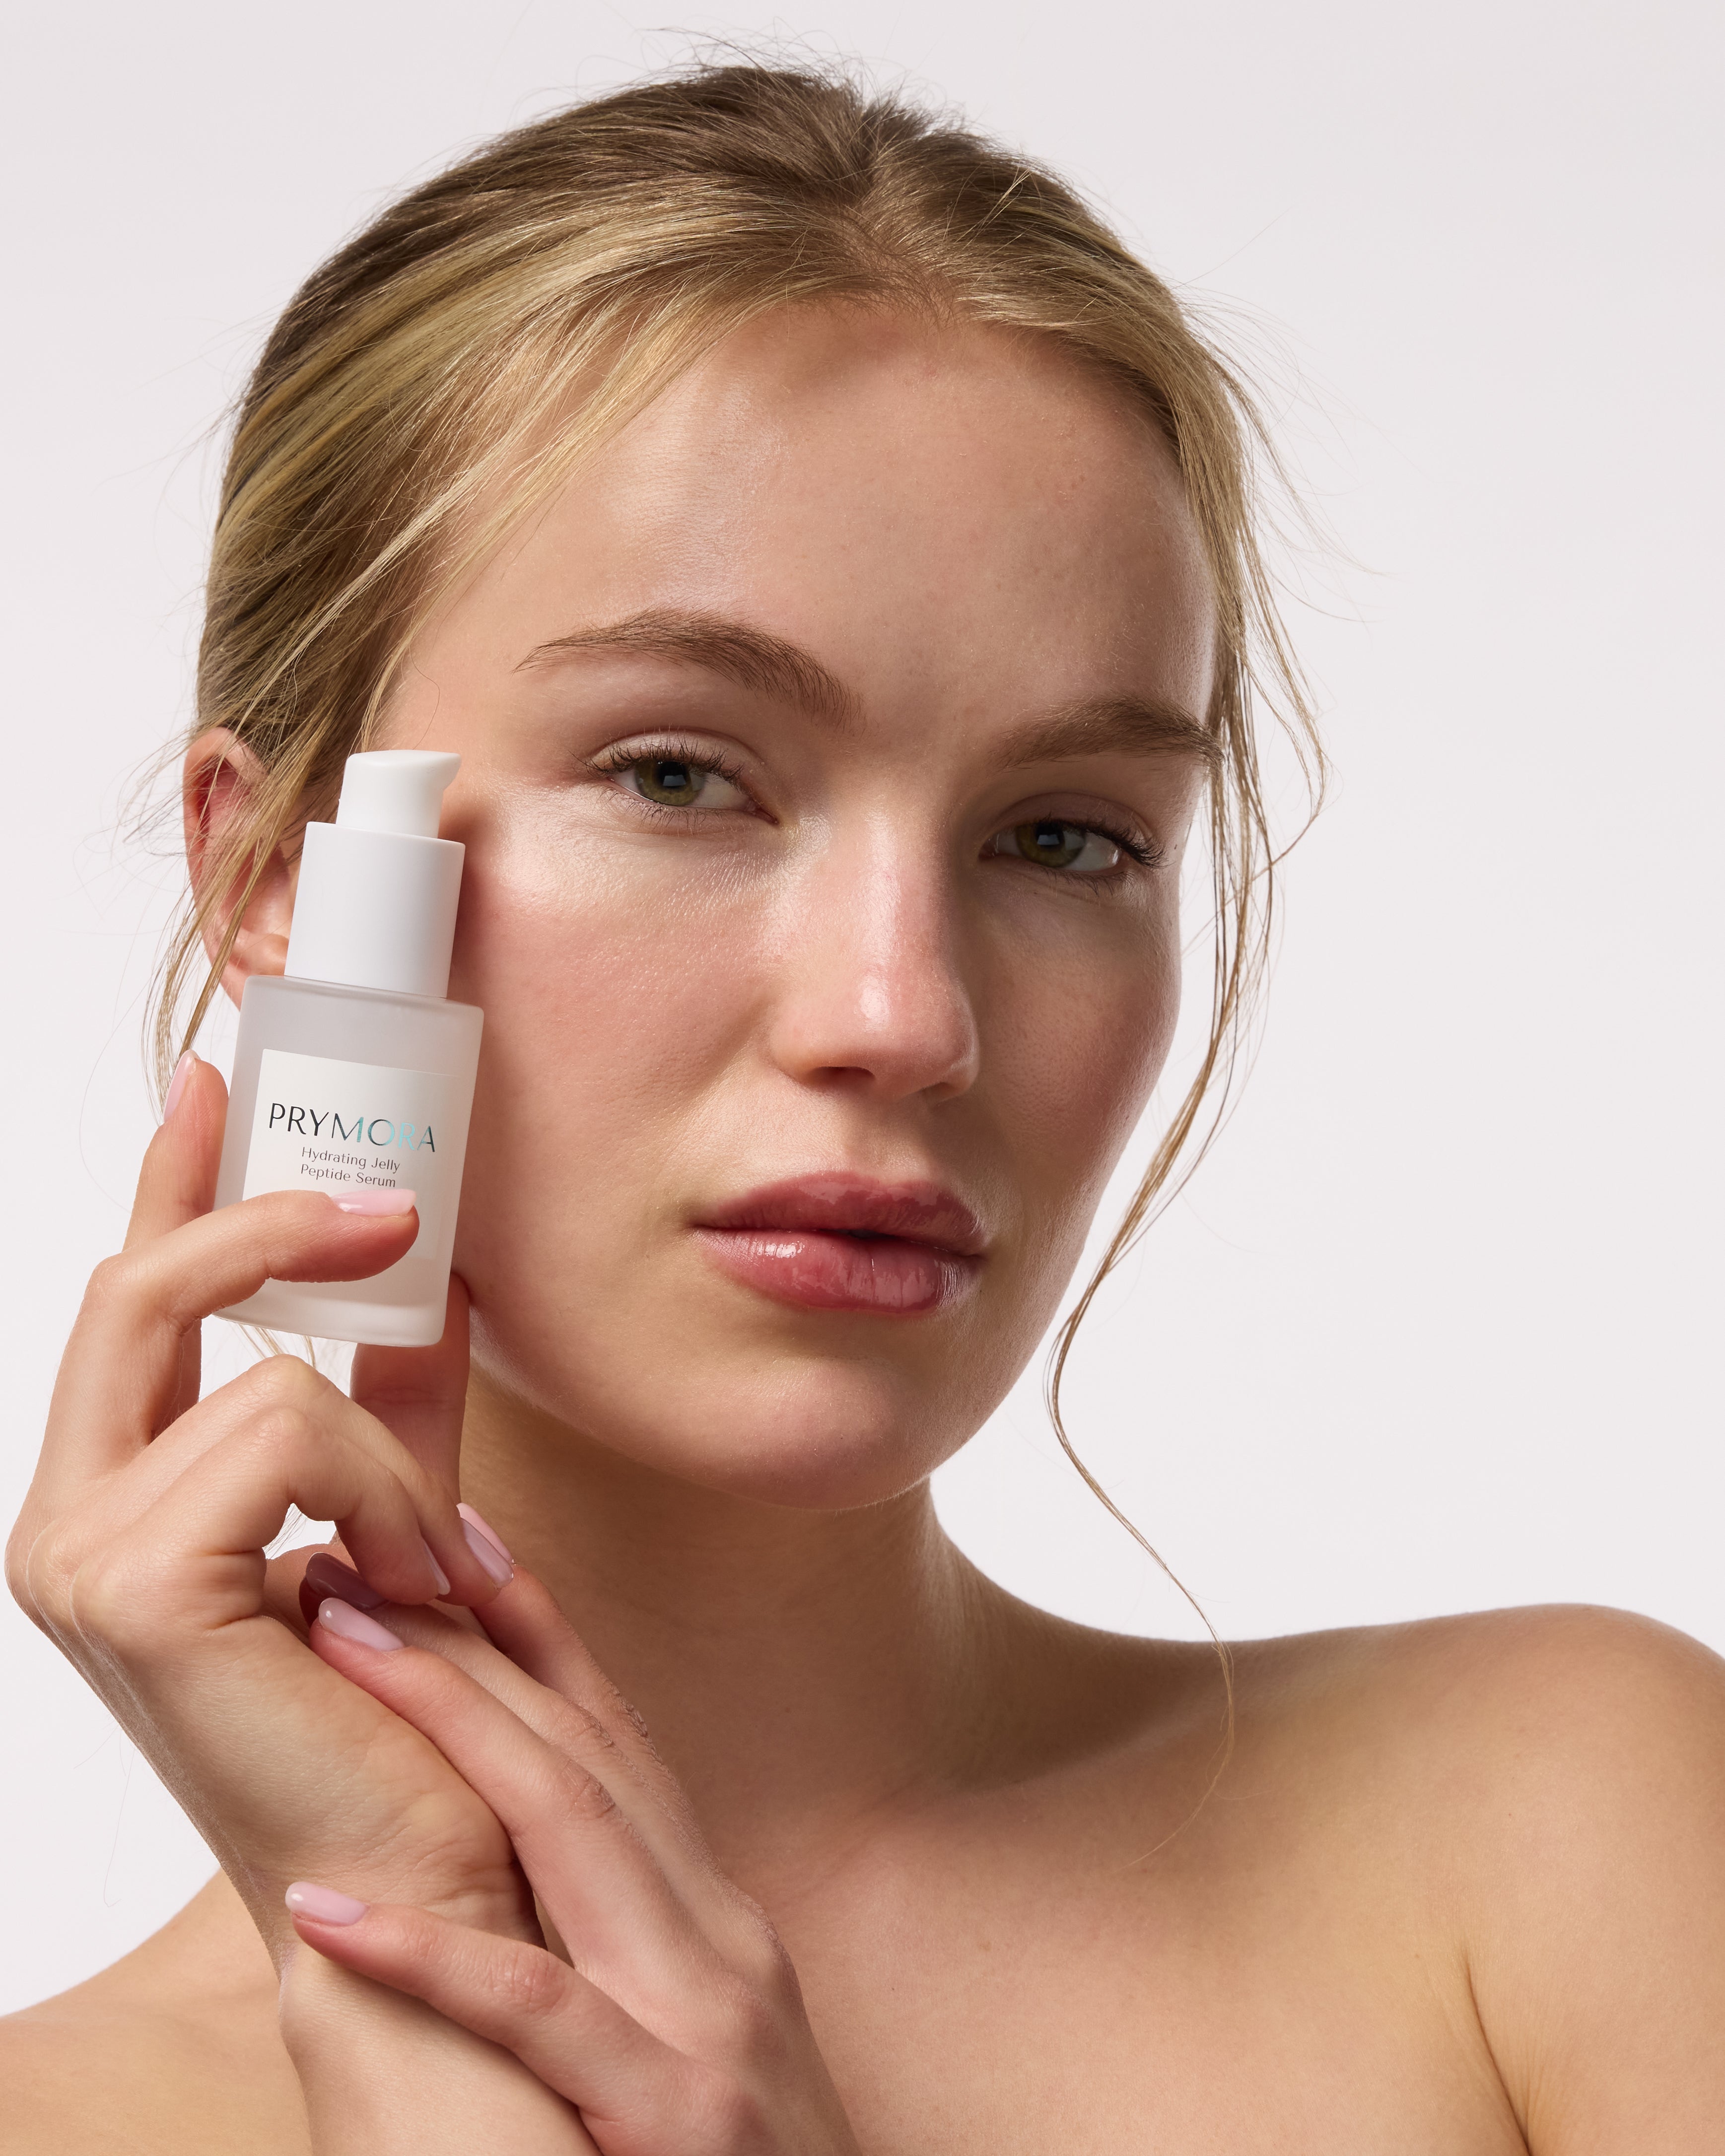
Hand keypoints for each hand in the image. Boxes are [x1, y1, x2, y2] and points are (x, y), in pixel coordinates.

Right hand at [9, 1054, 587, 2148]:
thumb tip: (423, 1275)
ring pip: (269, 1378)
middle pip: (139, 1291)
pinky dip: (384, 1492)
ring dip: (387, 1454)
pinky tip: (405, 1582)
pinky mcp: (137, 1588)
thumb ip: (393, 1399)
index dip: (167, 1183)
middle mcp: (68, 1522)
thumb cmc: (404, 1697)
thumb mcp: (396, 1501)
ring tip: (422, 1556)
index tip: (215, 1083)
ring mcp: (82, 1557)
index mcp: (114, 1497)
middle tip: (393, 1202)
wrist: (433, 1860)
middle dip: (266, 1217)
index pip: (125, 1304)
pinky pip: (294, 1435)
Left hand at [287, 1564, 863, 2153]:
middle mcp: (721, 1941)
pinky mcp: (678, 2116)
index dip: (544, 1635)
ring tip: (347, 1653)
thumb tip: (517, 1879)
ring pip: (573, 1835)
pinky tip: (334, 1911)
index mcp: (717, 1923)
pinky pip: (537, 2013)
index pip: (622, 1746)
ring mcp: (709, 2021)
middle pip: (589, 1758)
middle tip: (363, 1568)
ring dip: (452, 1729)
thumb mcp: (698, 2041)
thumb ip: (628, 1954)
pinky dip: (432, 1956)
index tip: (467, 1542)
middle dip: (474, 1648)